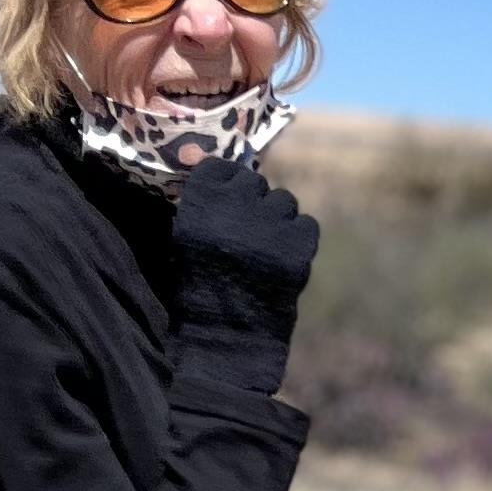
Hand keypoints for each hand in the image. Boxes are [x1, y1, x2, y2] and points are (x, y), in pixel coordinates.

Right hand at [169, 160, 317, 394]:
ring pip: (284, 201)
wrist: (227, 335)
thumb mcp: (185, 237)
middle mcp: (236, 206)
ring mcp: (271, 224)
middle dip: (252, 203)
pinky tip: (284, 257)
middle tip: (247, 232)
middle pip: (255, 182)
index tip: (228, 203)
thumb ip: (201, 200)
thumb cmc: (200, 287)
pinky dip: (298, 237)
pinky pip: (306, 224)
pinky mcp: (299, 245)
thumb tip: (205, 155)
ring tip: (265, 248)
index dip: (228, 185)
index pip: (222, 167)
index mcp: (201, 202)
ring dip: (276, 219)